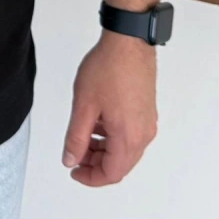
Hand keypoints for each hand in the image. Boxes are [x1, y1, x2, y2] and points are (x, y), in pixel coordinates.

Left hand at [61, 30, 157, 186]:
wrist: (128, 41)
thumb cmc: (109, 68)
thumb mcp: (84, 106)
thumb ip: (76, 137)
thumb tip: (71, 159)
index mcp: (129, 137)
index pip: (111, 173)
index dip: (90, 177)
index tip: (74, 171)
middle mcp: (143, 133)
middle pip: (120, 165)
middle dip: (95, 164)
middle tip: (75, 154)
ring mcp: (147, 122)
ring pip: (125, 151)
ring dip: (103, 150)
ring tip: (83, 135)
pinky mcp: (147, 111)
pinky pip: (131, 135)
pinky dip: (112, 137)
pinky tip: (97, 122)